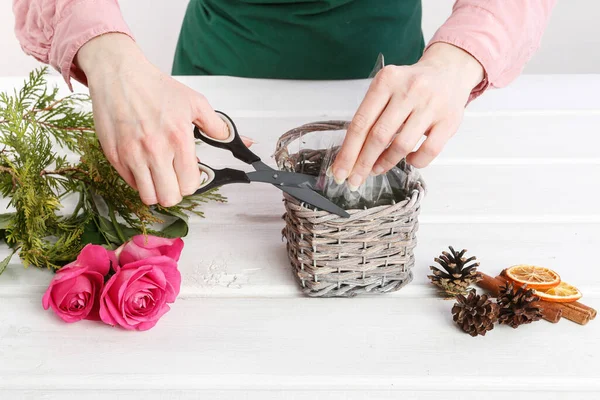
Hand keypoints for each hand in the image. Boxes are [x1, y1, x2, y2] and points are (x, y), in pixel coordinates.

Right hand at [76, 33, 251, 206]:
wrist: (119, 75)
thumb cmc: (157, 88)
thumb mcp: (195, 103)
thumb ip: (218, 127)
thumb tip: (243, 142)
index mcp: (179, 139)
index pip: (189, 185)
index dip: (192, 182)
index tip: (189, 173)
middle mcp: (155, 150)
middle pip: (169, 198)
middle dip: (175, 191)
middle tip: (175, 178)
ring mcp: (132, 155)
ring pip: (148, 197)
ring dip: (157, 190)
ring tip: (159, 174)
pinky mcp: (114, 156)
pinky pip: (130, 184)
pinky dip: (139, 180)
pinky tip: (144, 164)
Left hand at [331, 43, 483, 189]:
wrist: (448, 71)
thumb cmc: (411, 86)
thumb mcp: (386, 89)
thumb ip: (370, 116)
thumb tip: (350, 155)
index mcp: (387, 81)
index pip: (361, 123)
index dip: (348, 152)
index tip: (340, 172)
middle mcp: (409, 90)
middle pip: (378, 136)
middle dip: (362, 164)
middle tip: (354, 180)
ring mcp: (431, 105)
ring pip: (402, 145)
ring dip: (385, 163)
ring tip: (377, 169)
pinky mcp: (449, 120)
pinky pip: (428, 151)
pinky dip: (415, 161)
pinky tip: (408, 159)